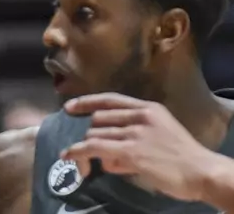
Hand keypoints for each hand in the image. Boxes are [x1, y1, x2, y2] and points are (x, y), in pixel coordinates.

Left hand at [61, 93, 221, 201]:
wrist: (203, 172)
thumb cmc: (186, 158)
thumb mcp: (162, 134)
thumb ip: (135, 137)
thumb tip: (111, 157)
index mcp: (147, 108)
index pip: (109, 99)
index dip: (86, 102)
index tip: (70, 107)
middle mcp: (138, 116)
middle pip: (99, 119)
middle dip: (90, 134)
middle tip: (86, 148)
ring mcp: (133, 133)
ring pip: (95, 134)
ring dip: (88, 148)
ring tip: (87, 162)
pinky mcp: (130, 151)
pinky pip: (94, 147)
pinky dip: (78, 151)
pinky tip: (69, 156)